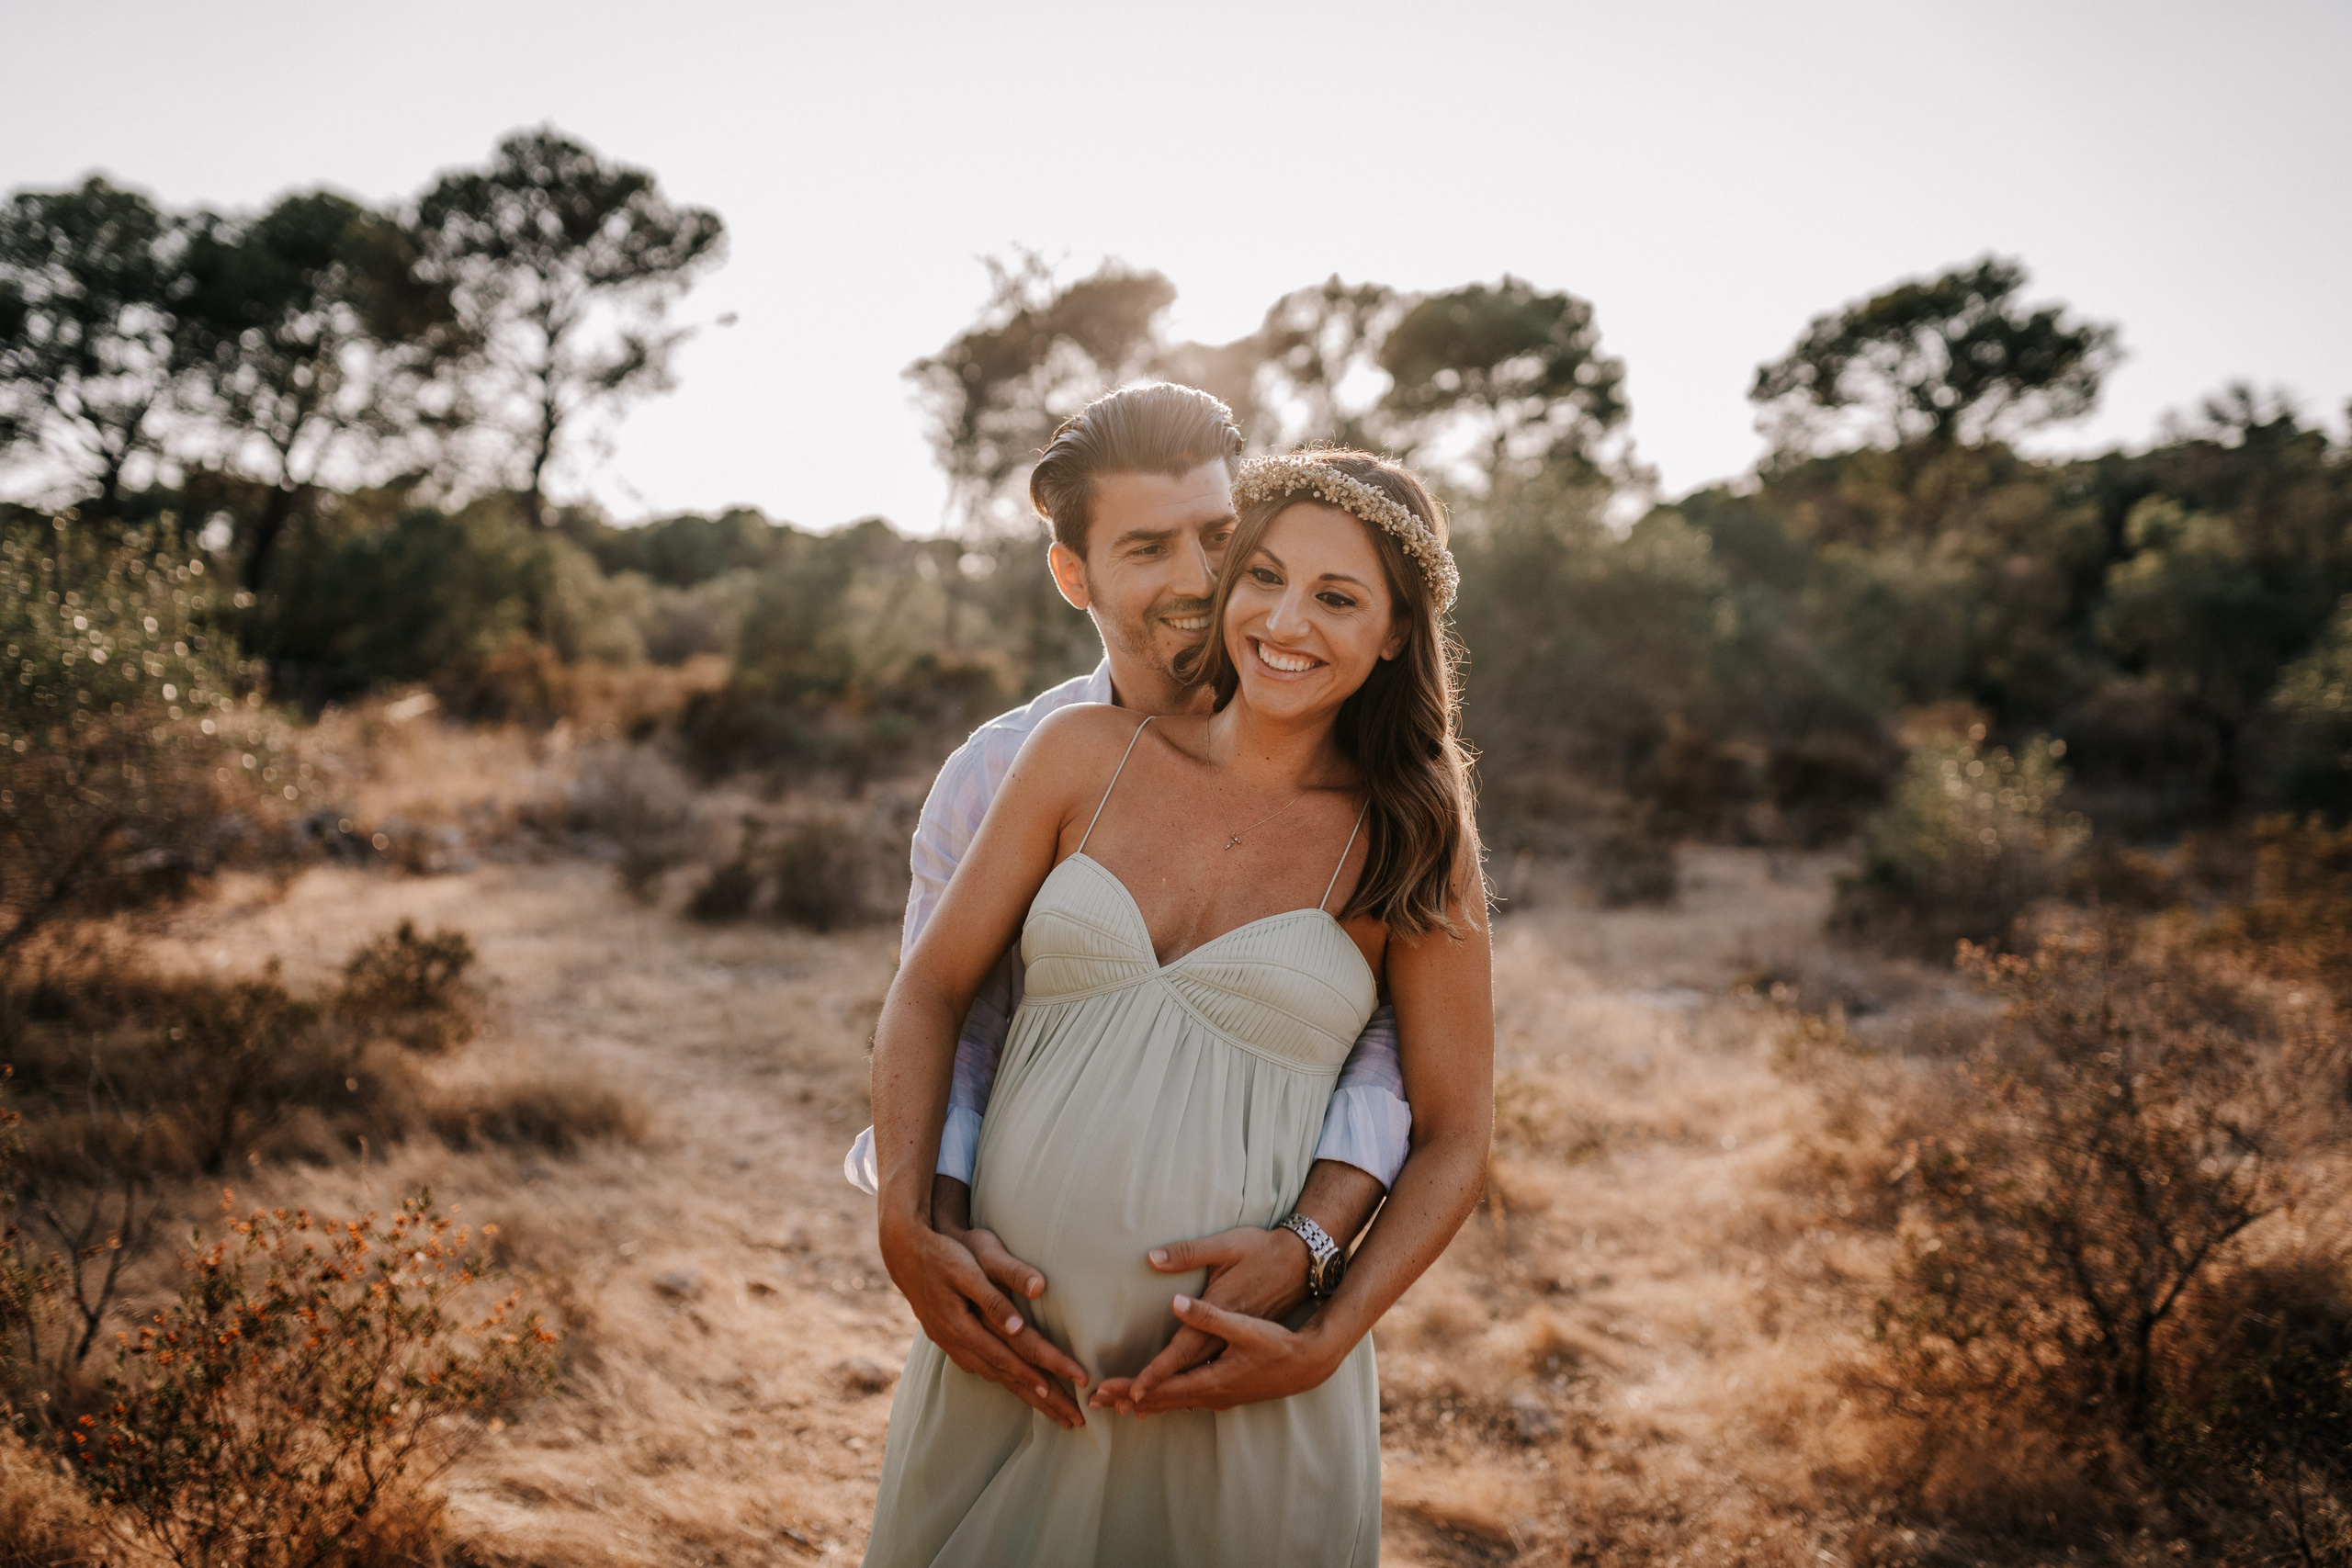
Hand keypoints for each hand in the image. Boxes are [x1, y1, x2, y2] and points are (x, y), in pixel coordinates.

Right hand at [877, 1213, 1089, 1428]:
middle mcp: (959, 1341)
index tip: (1077, 1384)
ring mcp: (952, 1343)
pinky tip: (1013, 1386)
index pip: (1017, 1354)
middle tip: (1076, 1420)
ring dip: (1027, 1395)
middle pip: (1010, 1376)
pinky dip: (1003, 1381)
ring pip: (996, 1376)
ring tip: (1054, 1412)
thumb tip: (1026, 1314)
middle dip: (1046, 1399)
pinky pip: (982, 1369)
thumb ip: (997, 1291)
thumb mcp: (971, 1264)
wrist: (903, 1251)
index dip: (1048, 1370)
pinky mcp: (949, 1339)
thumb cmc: (943, 1252)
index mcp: (966, 1326)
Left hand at [1094, 1294, 1342, 1415]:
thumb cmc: (1280, 1334)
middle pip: (1165, 1397)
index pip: (1164, 1382)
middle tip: (1095, 1403)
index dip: (1134, 1385)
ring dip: (1149, 1403)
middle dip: (1129, 1399)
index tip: (1107, 1390)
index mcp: (1213, 1372)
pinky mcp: (1232, 1391)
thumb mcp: (1244, 1317)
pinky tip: (1165, 1402)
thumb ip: (1208, 1311)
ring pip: (1178, 1402)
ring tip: (1121, 1407)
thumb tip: (1173, 1301)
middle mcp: (1215, 1390)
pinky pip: (1192, 1401)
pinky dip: (1171, 1402)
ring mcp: (1224, 1395)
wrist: (1315, 1356)